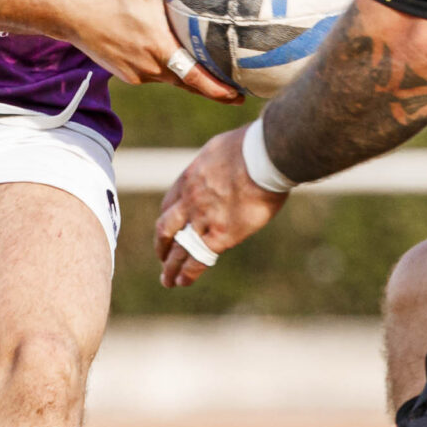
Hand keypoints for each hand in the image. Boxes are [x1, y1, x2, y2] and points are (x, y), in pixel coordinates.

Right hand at [62, 0, 241, 102]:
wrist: (74, 15)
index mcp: (161, 48)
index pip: (196, 77)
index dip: (218, 90)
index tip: (238, 96)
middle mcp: (151, 67)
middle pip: (188, 84)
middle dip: (213, 90)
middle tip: (236, 94)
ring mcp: (138, 73)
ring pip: (170, 79)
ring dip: (188, 79)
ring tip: (210, 78)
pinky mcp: (127, 74)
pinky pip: (153, 75)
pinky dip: (166, 71)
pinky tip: (173, 63)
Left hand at [153, 127, 286, 286]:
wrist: (265, 155)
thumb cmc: (253, 145)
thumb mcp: (223, 147)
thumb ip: (218, 162)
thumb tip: (227, 162)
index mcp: (190, 177)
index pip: (170, 203)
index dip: (169, 219)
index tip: (169, 229)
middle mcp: (190, 199)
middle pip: (166, 227)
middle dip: (161, 245)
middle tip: (161, 258)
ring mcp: (203, 218)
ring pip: (178, 247)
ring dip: (170, 266)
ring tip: (167, 280)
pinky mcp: (222, 234)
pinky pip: (198, 258)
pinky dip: (188, 273)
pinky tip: (183, 281)